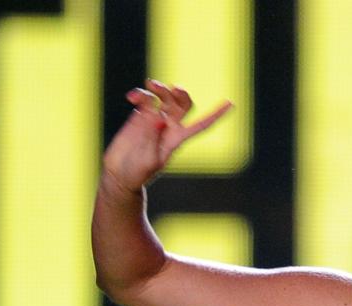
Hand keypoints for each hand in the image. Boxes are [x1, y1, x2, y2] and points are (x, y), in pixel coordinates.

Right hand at [102, 80, 232, 193]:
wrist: (120, 174)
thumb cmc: (138, 173)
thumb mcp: (148, 160)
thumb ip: (153, 139)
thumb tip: (158, 118)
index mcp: (177, 139)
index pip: (201, 125)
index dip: (216, 114)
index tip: (230, 103)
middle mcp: (169, 127)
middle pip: (182, 105)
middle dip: (181, 94)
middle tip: (173, 88)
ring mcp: (154, 120)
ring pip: (164, 98)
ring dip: (160, 89)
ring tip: (150, 84)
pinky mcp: (139, 116)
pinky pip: (144, 99)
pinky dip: (140, 94)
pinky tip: (131, 98)